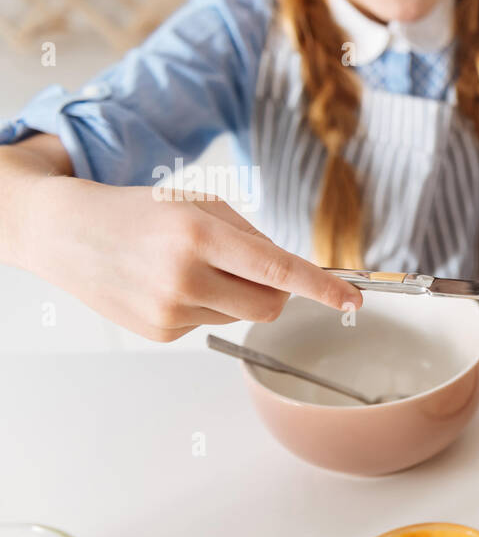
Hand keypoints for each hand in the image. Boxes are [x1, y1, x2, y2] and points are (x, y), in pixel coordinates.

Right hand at [25, 183, 362, 341]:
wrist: (66, 232)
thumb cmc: (140, 212)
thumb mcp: (199, 204)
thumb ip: (253, 238)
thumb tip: (294, 276)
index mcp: (199, 234)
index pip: (277, 269)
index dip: (321, 288)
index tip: (353, 300)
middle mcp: (184, 276)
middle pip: (270, 304)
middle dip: (277, 291)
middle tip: (252, 268)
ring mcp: (170, 310)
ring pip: (243, 317)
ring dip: (236, 295)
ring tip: (194, 268)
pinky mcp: (159, 332)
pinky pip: (210, 324)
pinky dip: (205, 306)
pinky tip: (169, 285)